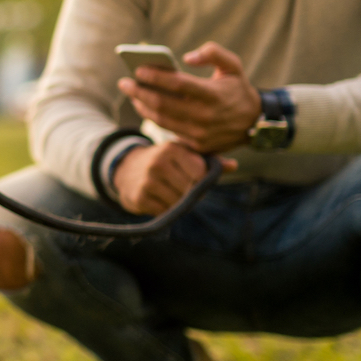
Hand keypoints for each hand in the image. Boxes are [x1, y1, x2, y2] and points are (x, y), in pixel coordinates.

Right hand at [110, 141, 237, 215]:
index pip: (200, 173)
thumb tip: (234, 166)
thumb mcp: (184, 154)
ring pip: (178, 203)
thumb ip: (210, 161)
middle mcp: (158, 162)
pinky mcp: (139, 197)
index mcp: (172, 148)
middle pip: (190, 190)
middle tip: (182, 189)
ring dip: (179, 204)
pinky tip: (159, 199)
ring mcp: (147, 181)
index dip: (201, 181)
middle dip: (191, 194)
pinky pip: (164, 211)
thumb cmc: (164, 161)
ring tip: (171, 193)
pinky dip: (165, 209)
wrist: (126, 169)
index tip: (194, 179)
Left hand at [118, 41, 261, 153]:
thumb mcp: (233, 66)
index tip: (137, 70)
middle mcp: (205, 116)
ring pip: (161, 120)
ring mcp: (199, 133)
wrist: (254, 123)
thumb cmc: (238, 89)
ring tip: (132, 94)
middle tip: (124, 82)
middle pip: (162, 104)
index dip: (155, 77)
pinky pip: (168, 131)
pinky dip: (153, 118)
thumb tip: (187, 57)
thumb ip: (213, 53)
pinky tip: (144, 107)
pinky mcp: (196, 145)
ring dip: (142, 106)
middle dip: (139, 92)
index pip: (177, 84)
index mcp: (213, 95)